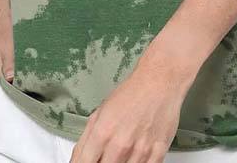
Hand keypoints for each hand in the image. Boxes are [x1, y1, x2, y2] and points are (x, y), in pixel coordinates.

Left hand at [70, 50, 195, 162]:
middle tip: (108, 154)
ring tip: (122, 153)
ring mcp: (140, 151)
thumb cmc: (131, 94)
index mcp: (102, 133)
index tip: (88, 162)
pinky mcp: (158, 152)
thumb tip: (78, 160)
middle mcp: (120, 145)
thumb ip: (86, 140)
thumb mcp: (100, 112)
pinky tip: (136, 155)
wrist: (159, 81)